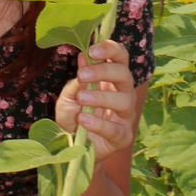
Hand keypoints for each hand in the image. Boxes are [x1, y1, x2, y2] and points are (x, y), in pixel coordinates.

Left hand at [55, 39, 135, 162]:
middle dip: (104, 71)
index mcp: (112, 79)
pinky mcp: (122, 137)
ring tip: (81, 98)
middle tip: (82, 75)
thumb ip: (78, 80)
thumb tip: (83, 56)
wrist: (70, 146)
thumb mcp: (69, 95)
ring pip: (125, 100)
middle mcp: (123, 94)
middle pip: (124, 75)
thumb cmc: (72, 116)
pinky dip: (99, 123)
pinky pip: (116, 129)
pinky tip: (83, 119)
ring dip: (101, 97)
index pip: (120, 58)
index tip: (92, 50)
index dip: (110, 50)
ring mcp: (125, 116)